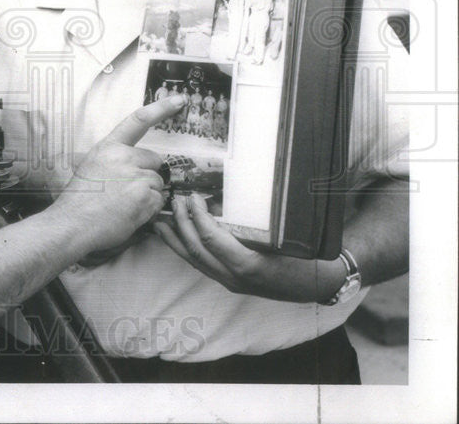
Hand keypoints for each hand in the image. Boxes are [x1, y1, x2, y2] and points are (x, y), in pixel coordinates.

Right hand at [55, 96, 183, 252]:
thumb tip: (134, 163)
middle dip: (147, 174)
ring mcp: (135, 177)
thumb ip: (113, 159)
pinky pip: (159, 201)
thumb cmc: (78, 200)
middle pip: (154, 160)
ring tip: (124, 205)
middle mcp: (123, 157)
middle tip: (127, 190)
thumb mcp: (91, 166)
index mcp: (109, 147)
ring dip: (148, 195)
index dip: (161, 108)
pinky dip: (149, 210)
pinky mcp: (144, 197)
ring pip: (157, 182)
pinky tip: (130, 213)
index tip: (180, 100)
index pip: (138, 120)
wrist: (72, 224)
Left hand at [153, 193, 346, 302]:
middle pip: (197, 251)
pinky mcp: (230, 281)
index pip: (212, 241)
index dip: (198, 217)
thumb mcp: (287, 238)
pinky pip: (201, 265)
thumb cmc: (308, 257)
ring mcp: (231, 282)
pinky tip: (176, 238)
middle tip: (174, 201)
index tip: (193, 197)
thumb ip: (258, 223)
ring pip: (194, 262)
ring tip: (160, 222)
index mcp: (249, 266)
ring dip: (175, 240)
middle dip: (181, 225)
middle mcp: (235, 278)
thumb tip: (227, 197)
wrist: (322, 284)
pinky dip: (185, 249)